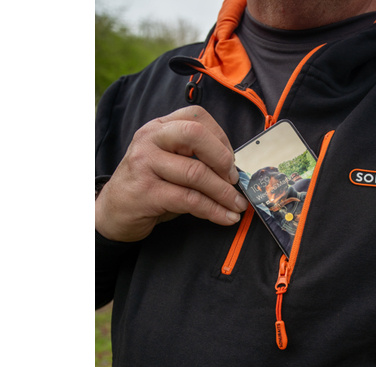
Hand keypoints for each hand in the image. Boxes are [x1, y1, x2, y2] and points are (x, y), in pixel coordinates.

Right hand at [95, 106, 248, 241]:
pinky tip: (226, 217)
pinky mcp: (146, 192)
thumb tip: (234, 172)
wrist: (114, 212)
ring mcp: (145, 164)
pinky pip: (190, 200)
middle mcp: (150, 140)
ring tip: (237, 206)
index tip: (232, 162)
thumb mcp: (169, 164)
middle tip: (235, 181)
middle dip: (223, 160)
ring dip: (224, 193)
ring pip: (196, 173)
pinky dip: (214, 210)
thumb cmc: (150, 187)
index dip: (221, 138)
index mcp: (159, 128)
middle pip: (195, 135)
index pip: (196, 117)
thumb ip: (195, 159)